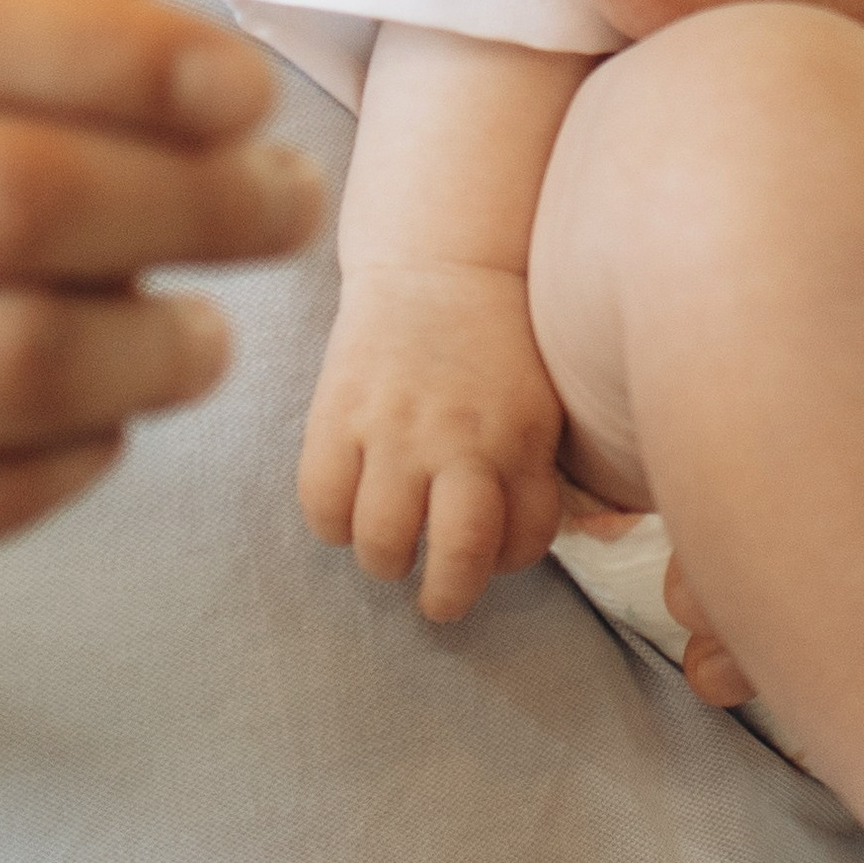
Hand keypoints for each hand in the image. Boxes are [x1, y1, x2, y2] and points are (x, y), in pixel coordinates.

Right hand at [0, 0, 323, 667]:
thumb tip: (184, 83)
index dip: (120, 47)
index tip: (239, 85)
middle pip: (1, 192)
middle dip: (191, 196)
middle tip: (277, 206)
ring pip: (9, 362)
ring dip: (155, 344)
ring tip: (200, 336)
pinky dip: (72, 460)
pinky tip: (94, 429)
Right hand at [299, 257, 564, 621]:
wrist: (440, 262)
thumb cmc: (500, 343)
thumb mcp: (540, 403)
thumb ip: (535, 471)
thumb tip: (521, 547)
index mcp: (521, 439)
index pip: (522, 543)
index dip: (507, 561)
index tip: (492, 552)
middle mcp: (461, 439)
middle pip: (457, 557)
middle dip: (447, 597)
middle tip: (439, 600)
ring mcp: (395, 428)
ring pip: (382, 542)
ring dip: (385, 561)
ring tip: (390, 547)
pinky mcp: (338, 413)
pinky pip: (323, 504)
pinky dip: (332, 525)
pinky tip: (348, 509)